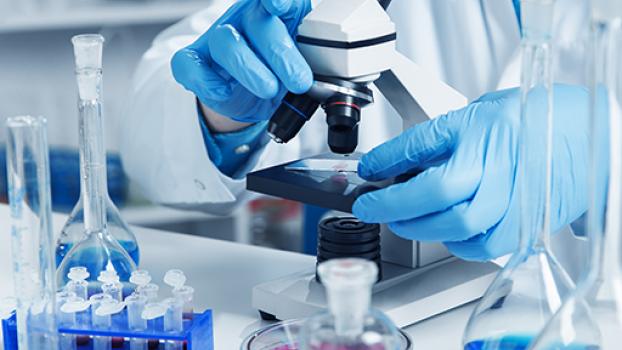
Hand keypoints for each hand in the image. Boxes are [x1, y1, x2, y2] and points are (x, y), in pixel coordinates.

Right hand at [171, 0, 312, 122]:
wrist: (252, 96)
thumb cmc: (279, 72)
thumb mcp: (305, 63)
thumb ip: (317, 60)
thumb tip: (337, 75)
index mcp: (275, 13)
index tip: (280, 5)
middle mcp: (245, 19)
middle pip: (258, 22)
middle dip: (281, 53)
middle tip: (299, 80)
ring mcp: (218, 39)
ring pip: (226, 42)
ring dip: (250, 69)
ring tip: (270, 90)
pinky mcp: (196, 62)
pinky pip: (189, 65)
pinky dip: (206, 80)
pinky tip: (225, 92)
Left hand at [352, 85, 589, 260]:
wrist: (585, 137)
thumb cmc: (533, 121)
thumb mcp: (477, 112)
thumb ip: (437, 139)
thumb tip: (392, 161)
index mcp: (484, 129)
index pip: (422, 145)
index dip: (386, 160)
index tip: (366, 173)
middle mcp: (499, 164)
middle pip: (435, 195)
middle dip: (394, 206)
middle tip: (374, 206)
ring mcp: (514, 198)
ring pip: (455, 227)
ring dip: (419, 226)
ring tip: (404, 218)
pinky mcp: (523, 226)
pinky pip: (480, 247)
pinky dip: (453, 242)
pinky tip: (445, 228)